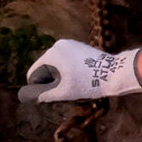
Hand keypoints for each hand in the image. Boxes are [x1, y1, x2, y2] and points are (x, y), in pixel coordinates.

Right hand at [18, 40, 141, 102]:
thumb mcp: (63, 92)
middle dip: (51, 81)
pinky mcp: (79, 46)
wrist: (114, 73)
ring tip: (74, 86)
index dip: (39, 87)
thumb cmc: (88, 83)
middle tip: (65, 93)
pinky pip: (66, 60)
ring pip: (56, 65)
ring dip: (60, 77)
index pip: (34, 73)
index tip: (51, 96)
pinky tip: (80, 79)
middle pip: (45, 68)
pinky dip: (68, 71)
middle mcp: (58, 45)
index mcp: (51, 54)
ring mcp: (70, 44)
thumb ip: (43, 94)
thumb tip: (28, 97)